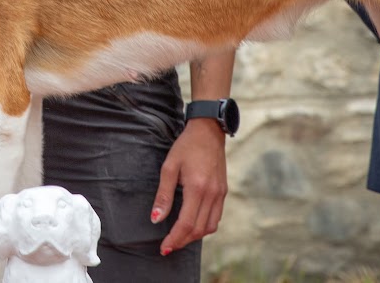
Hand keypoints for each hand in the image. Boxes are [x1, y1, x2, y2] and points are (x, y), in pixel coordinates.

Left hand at [150, 119, 227, 254]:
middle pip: (198, 229)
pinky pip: (216, 217)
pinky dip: (204, 227)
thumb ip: (164, 195)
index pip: (186, 223)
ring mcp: (220, 194)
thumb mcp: (169, 167)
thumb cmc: (186, 147)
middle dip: (182, 241)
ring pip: (210, 227)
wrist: (209, 131)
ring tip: (179, 238)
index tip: (163, 247)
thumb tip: (156, 219)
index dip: (174, 239)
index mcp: (197, 188)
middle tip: (168, 246)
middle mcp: (212, 194)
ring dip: (194, 236)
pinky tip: (192, 225)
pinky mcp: (223, 192)